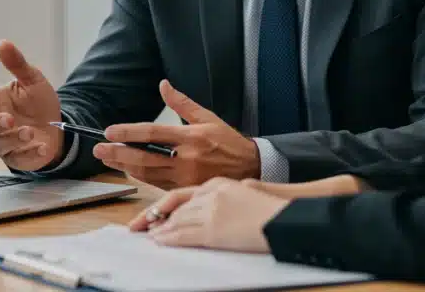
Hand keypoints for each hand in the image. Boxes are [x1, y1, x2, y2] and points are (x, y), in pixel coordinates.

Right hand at [0, 40, 64, 171]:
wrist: (59, 126)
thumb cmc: (39, 103)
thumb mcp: (33, 80)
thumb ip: (17, 64)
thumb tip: (2, 43)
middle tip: (10, 119)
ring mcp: (5, 142)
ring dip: (13, 139)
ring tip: (30, 132)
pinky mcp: (17, 158)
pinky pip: (17, 159)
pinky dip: (30, 154)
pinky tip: (42, 147)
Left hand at [93, 80, 258, 189]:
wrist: (250, 168)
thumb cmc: (228, 142)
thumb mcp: (207, 117)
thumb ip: (182, 103)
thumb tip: (163, 85)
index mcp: (191, 137)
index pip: (152, 133)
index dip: (128, 133)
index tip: (110, 132)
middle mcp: (185, 158)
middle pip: (143, 157)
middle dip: (117, 153)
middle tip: (98, 149)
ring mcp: (184, 176)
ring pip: (146, 173)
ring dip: (124, 166)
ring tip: (108, 158)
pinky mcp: (184, 189)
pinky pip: (155, 183)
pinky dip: (140, 176)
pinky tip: (128, 169)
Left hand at [127, 174, 363, 232]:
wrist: (287, 215)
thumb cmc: (275, 204)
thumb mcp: (251, 188)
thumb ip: (234, 189)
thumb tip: (233, 192)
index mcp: (220, 182)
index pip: (185, 192)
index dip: (166, 203)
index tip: (154, 211)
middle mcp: (212, 193)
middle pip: (176, 205)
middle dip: (154, 215)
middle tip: (138, 224)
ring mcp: (211, 210)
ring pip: (177, 219)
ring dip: (159, 228)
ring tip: (146, 235)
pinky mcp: (213, 229)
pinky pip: (184, 234)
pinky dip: (168, 238)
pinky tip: (160, 241)